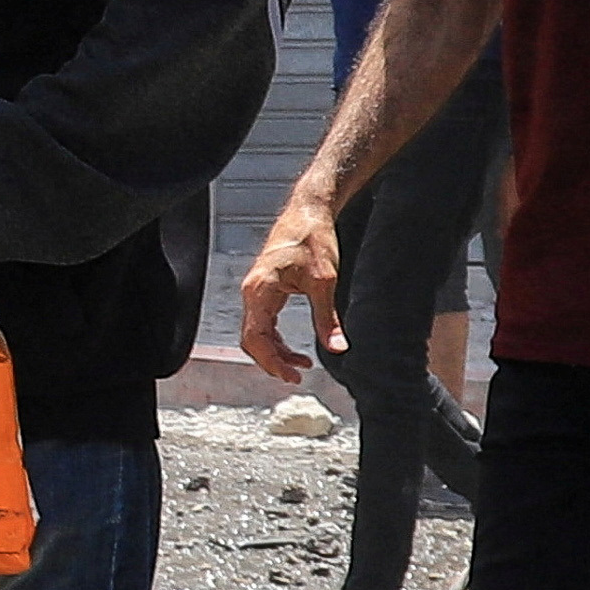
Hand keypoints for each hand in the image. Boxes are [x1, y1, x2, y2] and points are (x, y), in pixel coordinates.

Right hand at [236, 191, 345, 384]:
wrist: (308, 212)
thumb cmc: (312, 239)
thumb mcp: (325, 282)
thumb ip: (327, 318)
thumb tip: (337, 347)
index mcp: (260, 291)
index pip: (256, 338)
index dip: (273, 362)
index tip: (293, 376)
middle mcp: (252, 292)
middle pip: (252, 340)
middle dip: (272, 362)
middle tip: (297, 377)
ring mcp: (255, 291)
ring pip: (257, 334)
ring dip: (276, 352)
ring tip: (301, 365)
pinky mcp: (264, 289)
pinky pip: (263, 323)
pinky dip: (276, 340)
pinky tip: (295, 348)